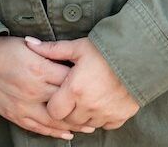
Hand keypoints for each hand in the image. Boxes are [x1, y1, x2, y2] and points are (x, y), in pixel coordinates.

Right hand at [0, 35, 97, 139]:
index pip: (70, 78)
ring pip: (55, 120)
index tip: (95, 83)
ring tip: (89, 126)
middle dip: (83, 105)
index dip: (84, 81)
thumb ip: (50, 54)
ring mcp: (24, 105)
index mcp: (39, 68)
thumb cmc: (5, 49)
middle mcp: (34, 89)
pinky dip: (54, 133)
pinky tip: (67, 134)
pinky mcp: (16, 115)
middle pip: (66, 101)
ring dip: (73, 124)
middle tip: (98, 107)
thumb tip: (70, 58)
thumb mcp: (30, 46)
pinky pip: (39, 128)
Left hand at [23, 36, 139, 129]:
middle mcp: (89, 105)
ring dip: (84, 114)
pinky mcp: (120, 116)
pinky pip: (105, 124)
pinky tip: (101, 102)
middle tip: (72, 96)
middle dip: (68, 110)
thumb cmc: (104, 48)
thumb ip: (52, 49)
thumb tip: (29, 42)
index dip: (54, 103)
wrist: (138, 53)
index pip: (54, 111)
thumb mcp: (77, 46)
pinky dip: (102, 117)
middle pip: (69, 121)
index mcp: (75, 89)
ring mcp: (105, 113)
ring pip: (87, 124)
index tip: (59, 93)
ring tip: (87, 97)